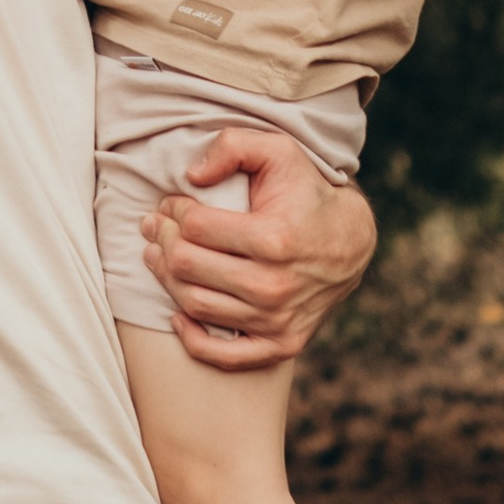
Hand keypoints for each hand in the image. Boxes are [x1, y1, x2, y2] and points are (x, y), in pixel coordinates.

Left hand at [142, 127, 376, 369]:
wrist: (350, 243)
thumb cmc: (306, 193)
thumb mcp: (279, 151)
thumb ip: (234, 146)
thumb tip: (192, 175)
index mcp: (272, 238)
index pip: (195, 228)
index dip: (173, 211)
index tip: (169, 204)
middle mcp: (274, 285)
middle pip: (187, 266)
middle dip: (161, 241)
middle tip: (153, 227)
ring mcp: (277, 320)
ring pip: (195, 304)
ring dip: (165, 279)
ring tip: (158, 257)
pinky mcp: (281, 345)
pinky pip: (222, 356)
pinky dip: (192, 339)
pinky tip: (177, 314)